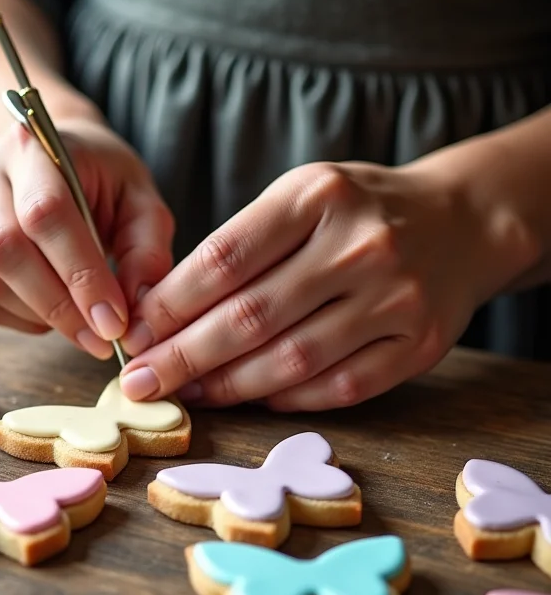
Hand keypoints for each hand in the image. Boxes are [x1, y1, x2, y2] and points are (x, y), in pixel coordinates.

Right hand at [0, 118, 174, 357]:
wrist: (52, 160)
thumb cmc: (102, 180)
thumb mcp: (142, 201)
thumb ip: (146, 250)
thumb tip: (136, 308)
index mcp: (34, 147)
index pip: (46, 214)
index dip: (80, 274)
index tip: (113, 320)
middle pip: (5, 251)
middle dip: (60, 307)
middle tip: (101, 338)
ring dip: (41, 317)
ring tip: (81, 320)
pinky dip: (18, 320)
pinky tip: (49, 311)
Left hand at [118, 161, 520, 409]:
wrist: (461, 221)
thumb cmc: (357, 211)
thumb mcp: (300, 199)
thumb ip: (240, 248)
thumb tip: (164, 313)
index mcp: (317, 195)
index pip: (224, 259)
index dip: (169, 305)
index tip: (133, 335)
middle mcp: (360, 245)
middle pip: (250, 316)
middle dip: (183, 357)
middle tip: (140, 382)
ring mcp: (395, 298)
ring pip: (291, 359)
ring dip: (227, 386)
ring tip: (187, 394)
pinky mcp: (418, 345)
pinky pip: (338, 386)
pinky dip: (286, 399)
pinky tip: (251, 399)